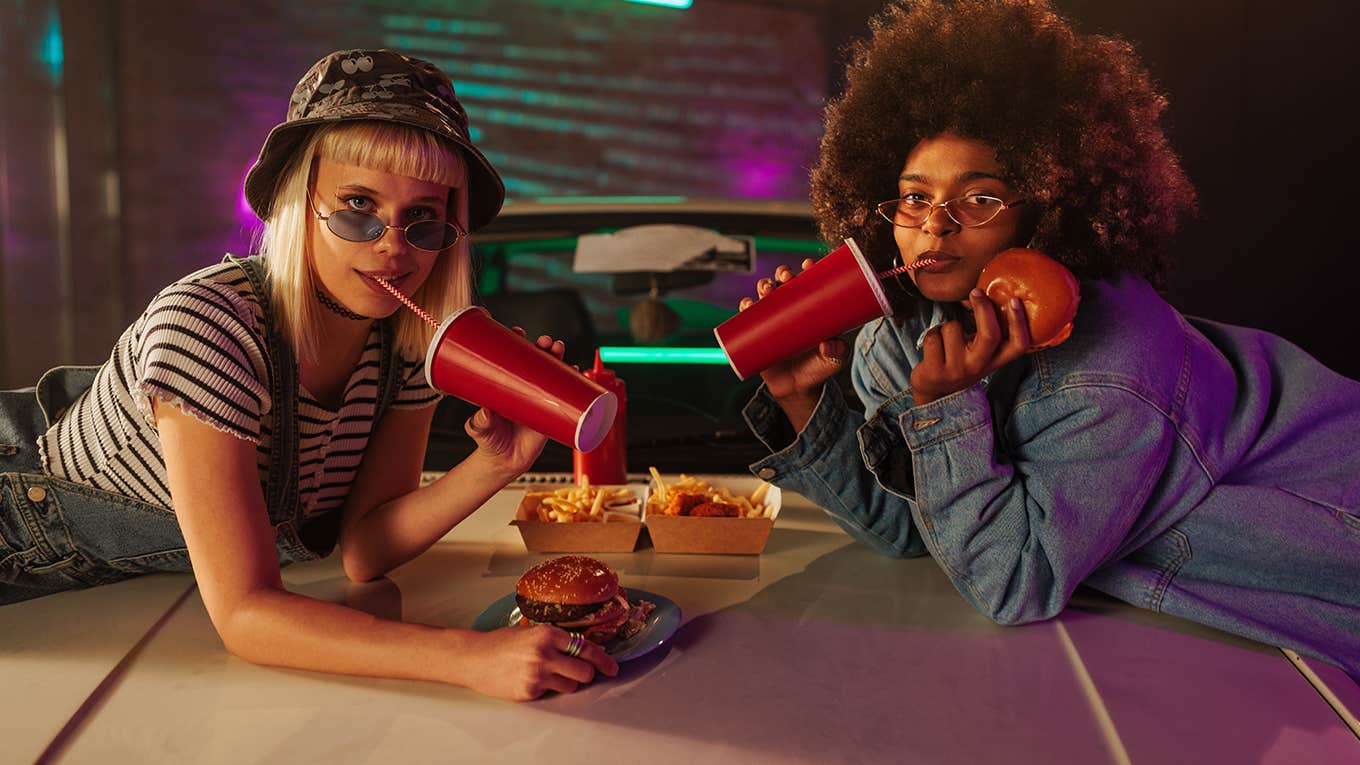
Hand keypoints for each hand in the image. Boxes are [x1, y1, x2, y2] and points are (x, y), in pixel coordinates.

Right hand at [463, 624, 617, 700]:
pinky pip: (550, 694)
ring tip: (547, 674)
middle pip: (585, 672)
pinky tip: (529, 679)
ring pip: (571, 686)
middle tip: (580, 673)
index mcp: (548, 634)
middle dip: (586, 674)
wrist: (474, 657)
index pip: (587, 649)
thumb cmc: (502, 643)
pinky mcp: (529, 692)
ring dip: (565, 682)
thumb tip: (583, 650)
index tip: (612, 667)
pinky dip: (545, 689)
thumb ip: (556, 640)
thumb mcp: (532, 632)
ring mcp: (537, 675)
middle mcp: (545, 654)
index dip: (603, 660)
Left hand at [464, 329, 564, 475]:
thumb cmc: (490, 442)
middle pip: (536, 360)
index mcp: (505, 384)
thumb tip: (484, 412)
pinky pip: (565, 394)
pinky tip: (576, 372)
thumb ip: (480, 423)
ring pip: (552, 373)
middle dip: (543, 346)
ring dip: (558, 358)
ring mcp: (539, 398)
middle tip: (545, 342)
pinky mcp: (552, 412)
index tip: (518, 332)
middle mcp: (524, 387)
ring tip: (559, 350)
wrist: (505, 462)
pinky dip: (573, 382)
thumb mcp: (481, 430)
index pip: (512, 357)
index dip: (517, 341)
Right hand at [738, 260, 848, 428]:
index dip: (808, 270)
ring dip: (763, 285)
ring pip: (765, 294)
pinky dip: (745, 306)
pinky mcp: (758, 331)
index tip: (808, 265)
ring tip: (767, 291)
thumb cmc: (819, 369)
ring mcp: (773, 319)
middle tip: (786, 277)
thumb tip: (828, 345)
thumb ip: (837, 352)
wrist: (797, 388)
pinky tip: (747, 304)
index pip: (810, 283)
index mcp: (812, 309)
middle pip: (785, 282)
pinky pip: (748, 315)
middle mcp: (791, 309)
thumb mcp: (834, 361)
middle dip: (783, 273)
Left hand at [909, 289, 1030, 405]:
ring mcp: (957, 370)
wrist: (935, 391)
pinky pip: (934, 336)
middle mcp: (979, 367)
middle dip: (984, 308)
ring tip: (945, 342)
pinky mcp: (936, 371)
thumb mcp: (979, 352)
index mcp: (995, 361)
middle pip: (990, 334)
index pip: (1018, 345)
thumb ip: (986, 333)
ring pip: (953, 329)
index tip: (1015, 300)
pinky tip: (934, 349)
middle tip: (976, 291)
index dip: (1019, 323)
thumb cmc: (960, 362)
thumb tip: (983, 295)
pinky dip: (932, 336)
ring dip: (946, 327)